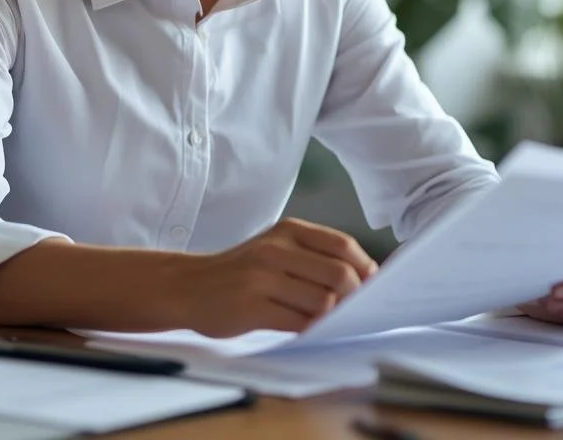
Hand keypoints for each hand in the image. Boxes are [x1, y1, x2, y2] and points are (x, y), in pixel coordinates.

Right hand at [167, 218, 377, 336]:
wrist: (188, 285)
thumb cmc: (242, 271)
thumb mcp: (276, 248)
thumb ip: (313, 258)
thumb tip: (364, 280)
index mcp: (288, 231)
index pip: (343, 245)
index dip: (365, 268)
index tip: (374, 286)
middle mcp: (276, 249)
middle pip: (338, 275)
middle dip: (355, 298)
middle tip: (356, 312)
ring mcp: (262, 278)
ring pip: (322, 301)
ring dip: (334, 318)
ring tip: (333, 324)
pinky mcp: (251, 307)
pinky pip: (298, 323)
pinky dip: (313, 331)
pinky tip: (312, 332)